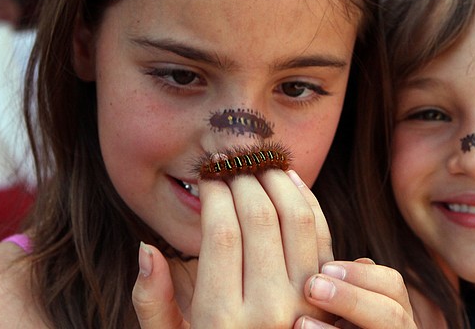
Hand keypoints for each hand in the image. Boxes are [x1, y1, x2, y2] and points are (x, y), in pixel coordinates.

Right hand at [132, 169, 334, 326]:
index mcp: (221, 318)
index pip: (222, 233)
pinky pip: (322, 234)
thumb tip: (146, 248)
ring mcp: (305, 301)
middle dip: (244, 180)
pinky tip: (289, 181)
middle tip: (231, 162)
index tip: (207, 177)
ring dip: (278, 182)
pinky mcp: (328, 294)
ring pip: (296, 220)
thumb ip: (152, 302)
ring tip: (258, 165)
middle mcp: (268, 309)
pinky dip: (308, 200)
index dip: (215, 194)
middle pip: (260, 219)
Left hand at [294, 258, 416, 328]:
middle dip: (351, 299)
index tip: (323, 266)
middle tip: (311, 286)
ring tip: (299, 322)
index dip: (361, 274)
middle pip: (392, 315)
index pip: (392, 285)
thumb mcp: (349, 312)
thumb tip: (338, 262)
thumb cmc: (339, 325)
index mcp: (396, 317)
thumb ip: (349, 291)